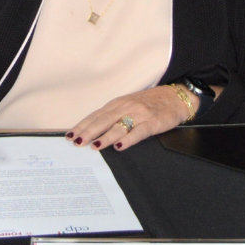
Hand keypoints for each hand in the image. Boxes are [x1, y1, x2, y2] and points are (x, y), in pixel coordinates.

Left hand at [68, 85, 192, 151]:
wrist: (174, 97)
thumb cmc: (148, 104)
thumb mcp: (127, 106)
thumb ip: (112, 116)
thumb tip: (92, 131)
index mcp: (117, 104)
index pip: (95, 116)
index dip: (83, 125)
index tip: (70, 135)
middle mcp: (125, 107)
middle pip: (103, 120)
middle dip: (88, 132)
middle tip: (76, 142)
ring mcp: (139, 114)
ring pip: (118, 126)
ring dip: (105, 137)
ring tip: (94, 146)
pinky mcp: (153, 122)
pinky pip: (139, 131)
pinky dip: (128, 139)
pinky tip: (119, 146)